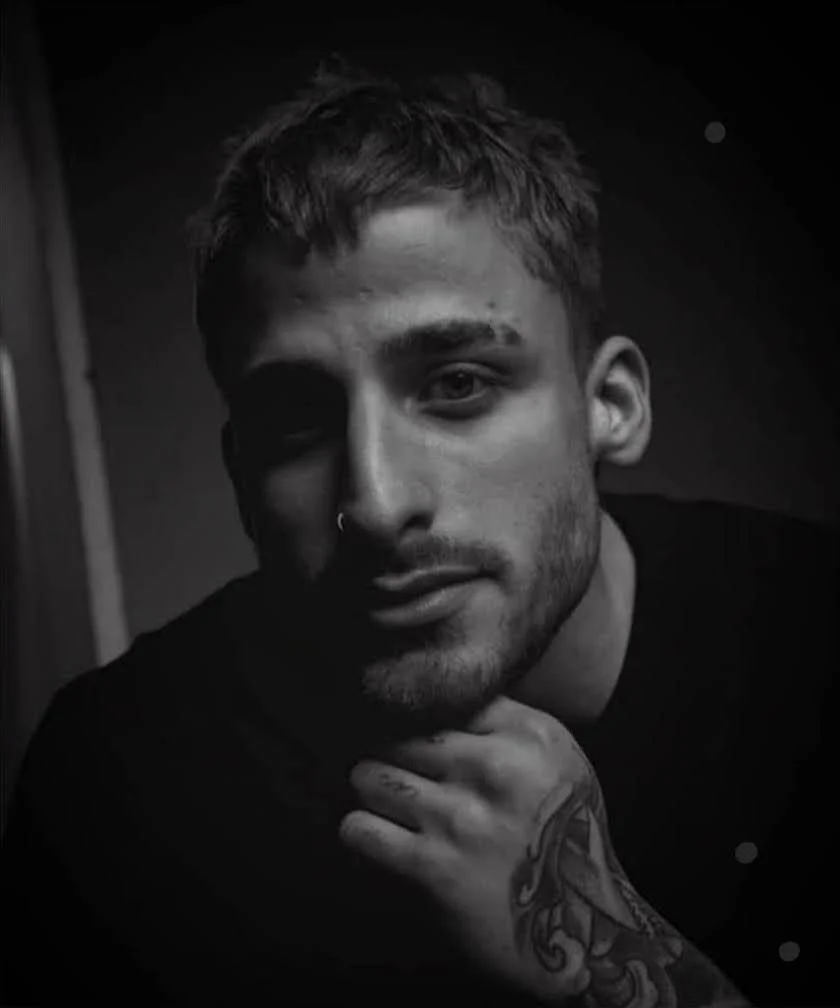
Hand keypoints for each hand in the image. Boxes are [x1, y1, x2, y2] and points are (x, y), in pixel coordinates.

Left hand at [338, 696, 684, 1001]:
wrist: (586, 929)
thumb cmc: (565, 836)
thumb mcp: (558, 759)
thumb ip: (504, 721)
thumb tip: (435, 694)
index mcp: (529, 735)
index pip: (444, 694)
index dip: (418, 708)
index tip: (403, 720)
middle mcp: (497, 769)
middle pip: (400, 729)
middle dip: (386, 747)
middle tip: (386, 761)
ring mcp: (462, 819)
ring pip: (371, 774)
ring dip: (369, 786)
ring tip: (379, 795)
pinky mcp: (434, 869)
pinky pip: (360, 829)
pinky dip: (359, 829)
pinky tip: (375, 832)